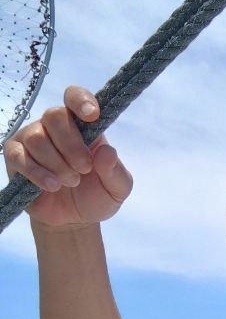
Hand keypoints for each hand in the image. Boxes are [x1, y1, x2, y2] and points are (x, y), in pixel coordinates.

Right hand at [2, 86, 132, 228]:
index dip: (81, 101)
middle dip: (72, 145)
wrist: (73, 220)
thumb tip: (106, 151)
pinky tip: (52, 186)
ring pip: (37, 138)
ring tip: (70, 182)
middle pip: (55, 116)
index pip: (74, 97)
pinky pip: (19, 157)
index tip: (92, 116)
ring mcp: (32, 139)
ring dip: (57, 163)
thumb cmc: (96, 197)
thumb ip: (116, 172)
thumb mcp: (117, 189)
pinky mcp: (15, 158)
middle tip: (84, 169)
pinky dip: (38, 173)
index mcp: (82, 126)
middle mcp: (55, 127)